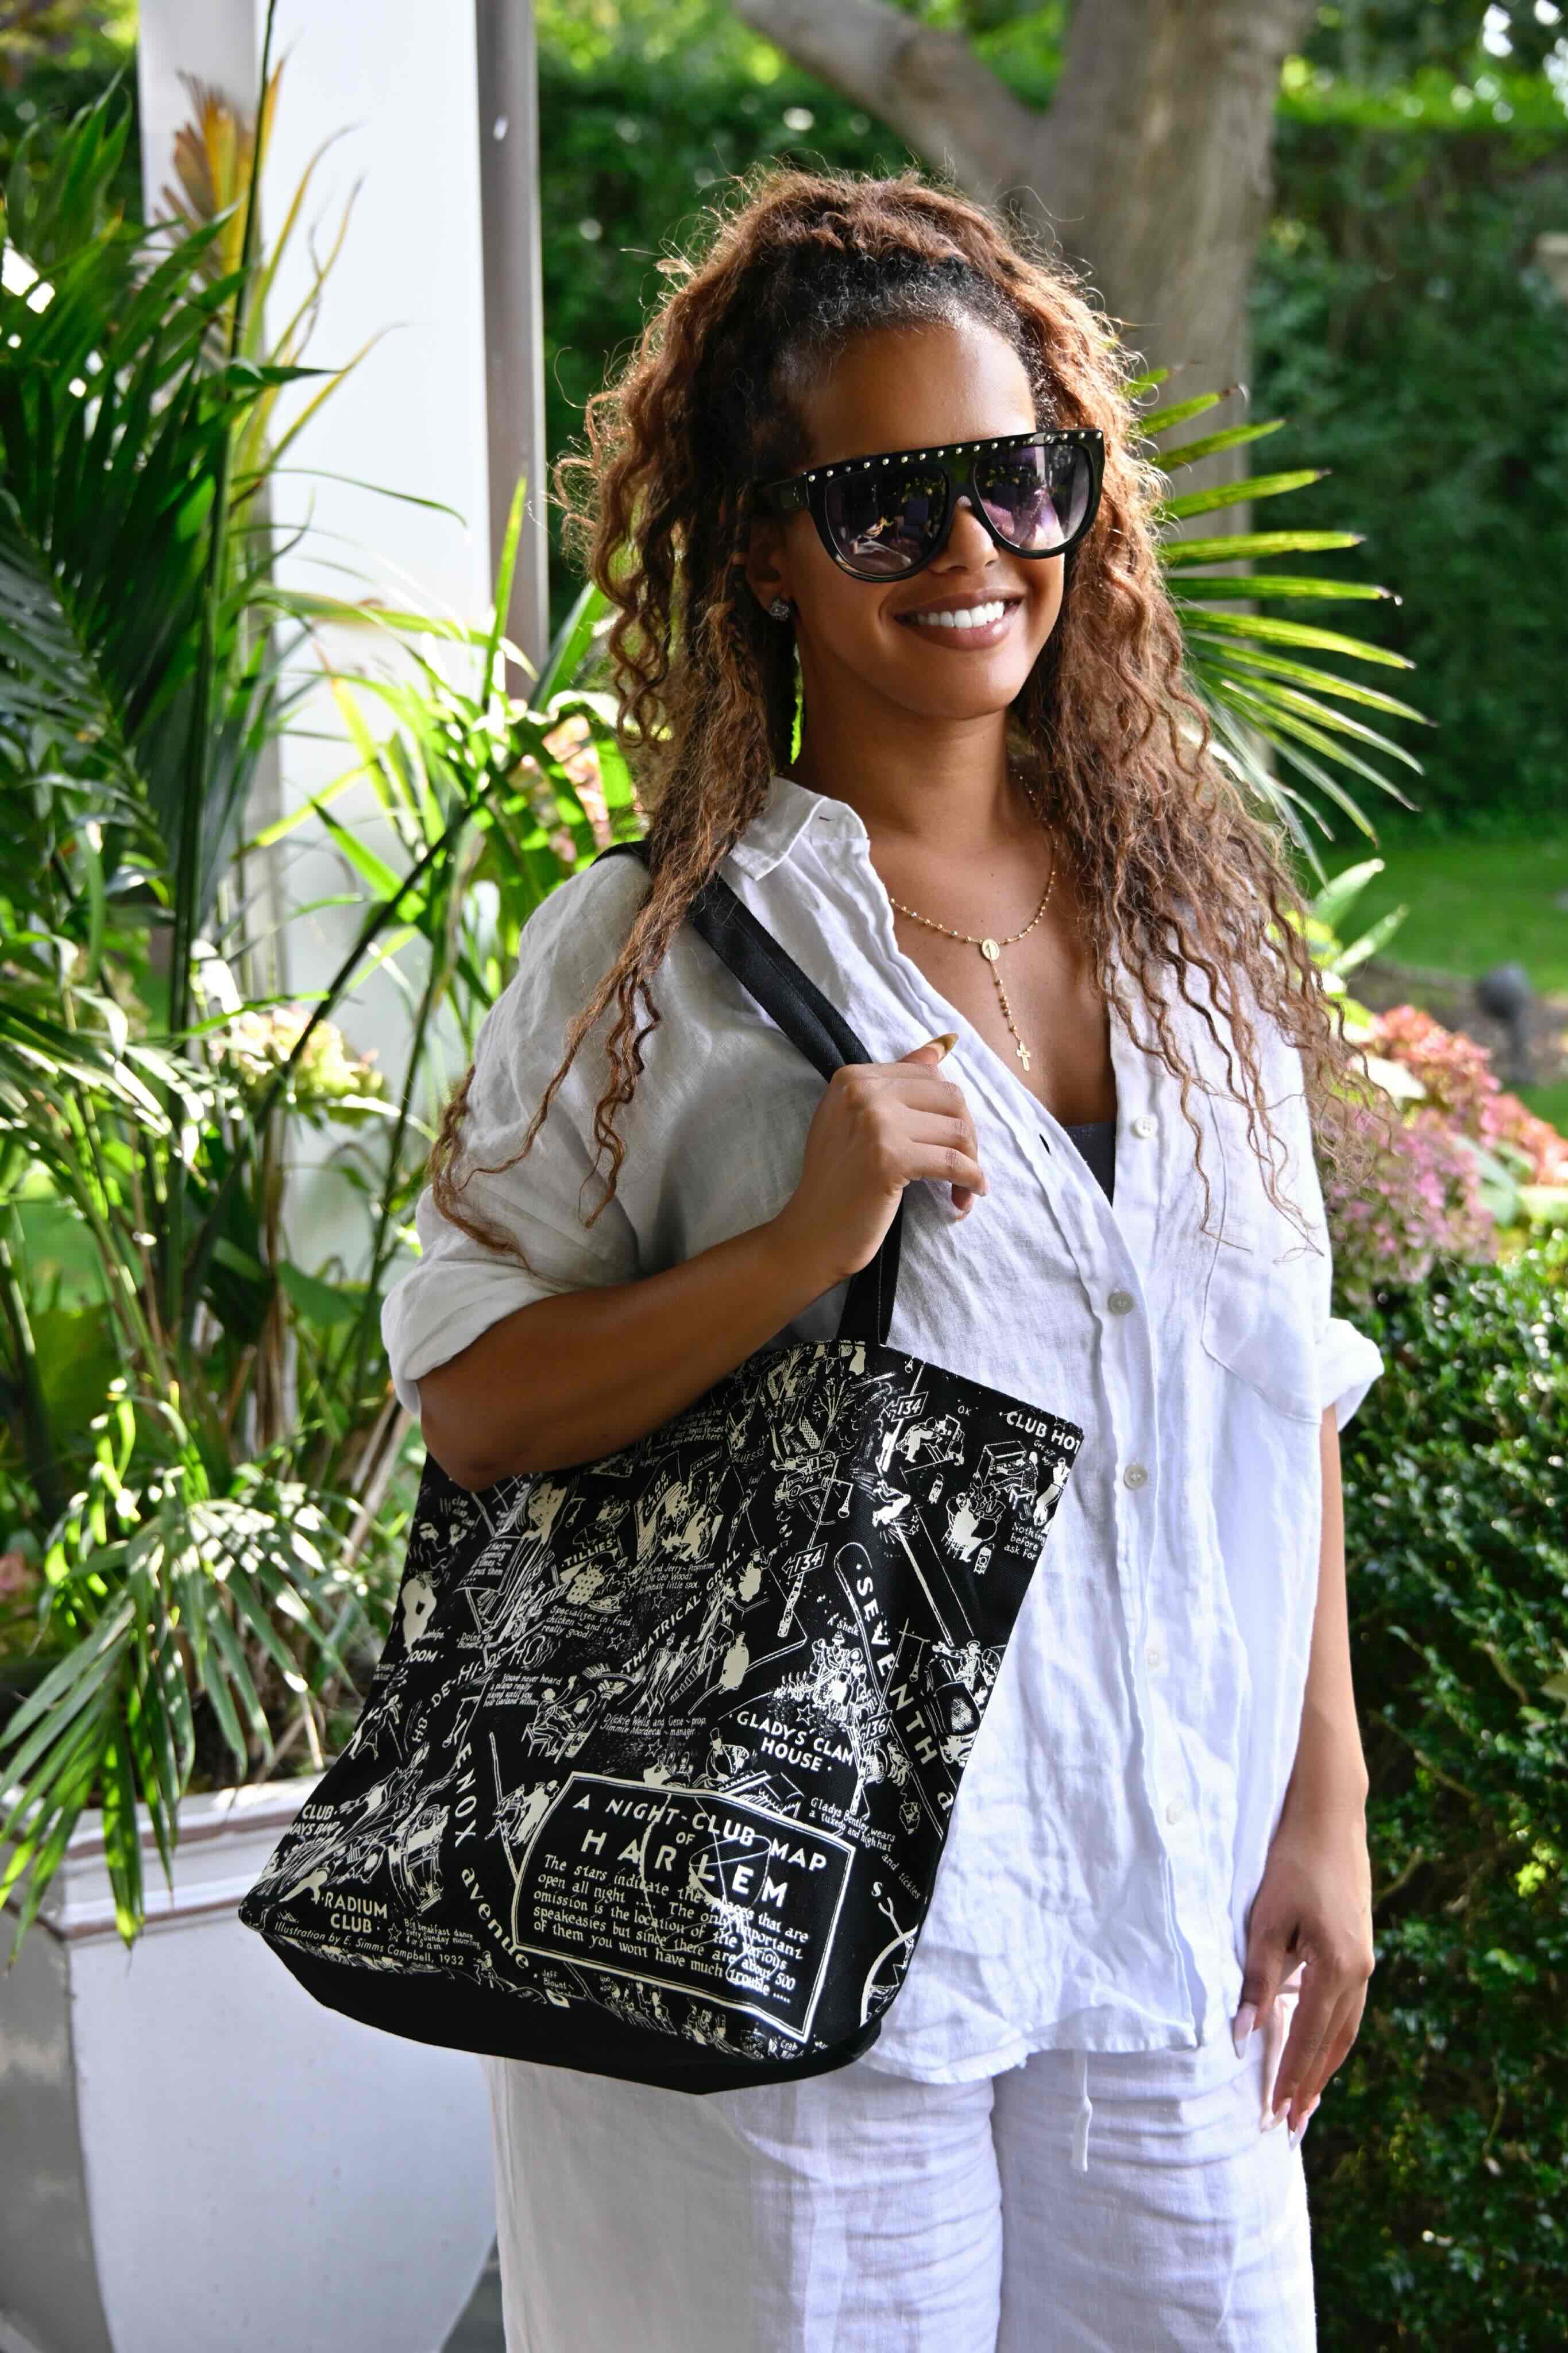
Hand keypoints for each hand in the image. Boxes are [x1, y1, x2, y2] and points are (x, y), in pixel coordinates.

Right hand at [770, 1033, 988, 1288]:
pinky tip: (967, 1196)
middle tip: (963, 1168)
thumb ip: (898, 1082)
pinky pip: (953, 1163)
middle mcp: (861, 1091)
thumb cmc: (839, 1183)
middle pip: (951, 1097)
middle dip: (967, 1135)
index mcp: (853, 1076)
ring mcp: (874, 1123)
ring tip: (963, 1189)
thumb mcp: (858, 1121)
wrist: (811, 1234)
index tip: (948, 1144)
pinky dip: (970, 1181)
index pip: (931, 1077)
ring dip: (971, 1163)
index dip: (949, 1113)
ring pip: (957, 1130)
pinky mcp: (888, 1159)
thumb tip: (943, 1044)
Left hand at [1233, 1790, 1374, 2142]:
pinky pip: (1347, 2009)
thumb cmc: (1291, 1862)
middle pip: (1333, 2045)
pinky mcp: (1360, 1950)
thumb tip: (1243, 2035)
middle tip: (1289, 2126)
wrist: (1329, 1818)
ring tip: (1304, 2103)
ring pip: (1345, 2031)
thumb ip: (1257, 1979)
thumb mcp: (1265, 1919)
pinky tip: (1318, 2050)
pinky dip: (1332, 2037)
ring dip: (1323, 2067)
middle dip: (1309, 2086)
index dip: (1289, 2077)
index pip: (1309, 2038)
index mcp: (1338, 1967)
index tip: (1273, 2114)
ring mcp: (1365, 1962)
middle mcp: (1360, 1971)